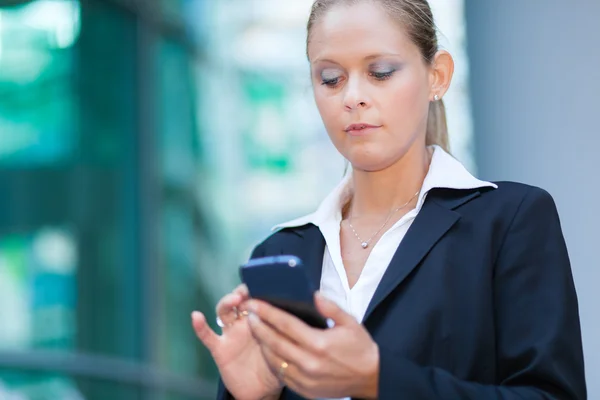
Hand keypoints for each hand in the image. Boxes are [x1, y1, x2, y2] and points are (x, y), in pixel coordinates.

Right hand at [191, 284, 281, 399]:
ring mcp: (231, 334)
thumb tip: (303, 313)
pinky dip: (200, 326)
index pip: (258, 298)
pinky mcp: (220, 348)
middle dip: (243, 291)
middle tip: (250, 288)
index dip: (259, 289)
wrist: (262, 391)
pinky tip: (196, 316)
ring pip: (224, 312)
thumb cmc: (277, 364)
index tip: (265, 281)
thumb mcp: (286, 345)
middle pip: (239, 300)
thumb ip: (288, 331)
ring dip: (227, 302)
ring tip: (235, 299)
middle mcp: (244, 323)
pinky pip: (207, 336)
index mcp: (261, 320)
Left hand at [246, 292, 379, 399]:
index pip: (286, 325)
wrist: (372, 379)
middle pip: (275, 342)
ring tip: (255, 328)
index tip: (255, 302)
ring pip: (274, 359)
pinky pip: (281, 374)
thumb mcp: (350, 322)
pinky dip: (272, 360)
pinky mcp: (305, 389)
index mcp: (319, 344)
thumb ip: (329, 307)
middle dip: (258, 326)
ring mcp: (305, 379)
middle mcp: (309, 363)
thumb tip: (312, 293)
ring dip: (262, 343)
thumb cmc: (360, 348)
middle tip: (249, 313)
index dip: (268, 312)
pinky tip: (268, 348)